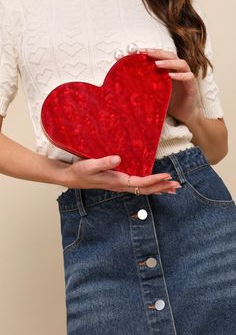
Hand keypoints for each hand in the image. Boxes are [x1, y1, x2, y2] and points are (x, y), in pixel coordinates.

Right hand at [59, 155, 180, 194]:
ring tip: (173, 189)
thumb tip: (118, 158)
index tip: (167, 176)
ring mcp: (121, 185)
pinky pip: (138, 187)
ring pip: (144, 189)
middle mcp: (122, 185)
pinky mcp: (119, 183)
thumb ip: (103, 162)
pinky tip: (155, 188)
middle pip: (146, 189)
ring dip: (159, 189)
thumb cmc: (81, 171)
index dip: (155, 179)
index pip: (141, 182)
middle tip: (177, 185)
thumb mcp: (90, 165)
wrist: (73, 178)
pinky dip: (150, 187)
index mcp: (118, 181)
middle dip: (162, 187)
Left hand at [139, 48, 200, 123]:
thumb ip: (149, 84)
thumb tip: (129, 83)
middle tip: (146, 53)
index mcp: (170, 69)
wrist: (184, 115)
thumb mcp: (157, 92)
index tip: (139, 51)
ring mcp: (186, 77)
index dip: (151, 52)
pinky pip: (188, 77)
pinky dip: (180, 76)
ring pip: (181, 64)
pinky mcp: (192, 86)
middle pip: (171, 56)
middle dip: (158, 53)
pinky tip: (171, 76)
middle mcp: (179, 70)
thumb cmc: (170, 102)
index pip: (162, 56)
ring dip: (169, 62)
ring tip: (157, 63)